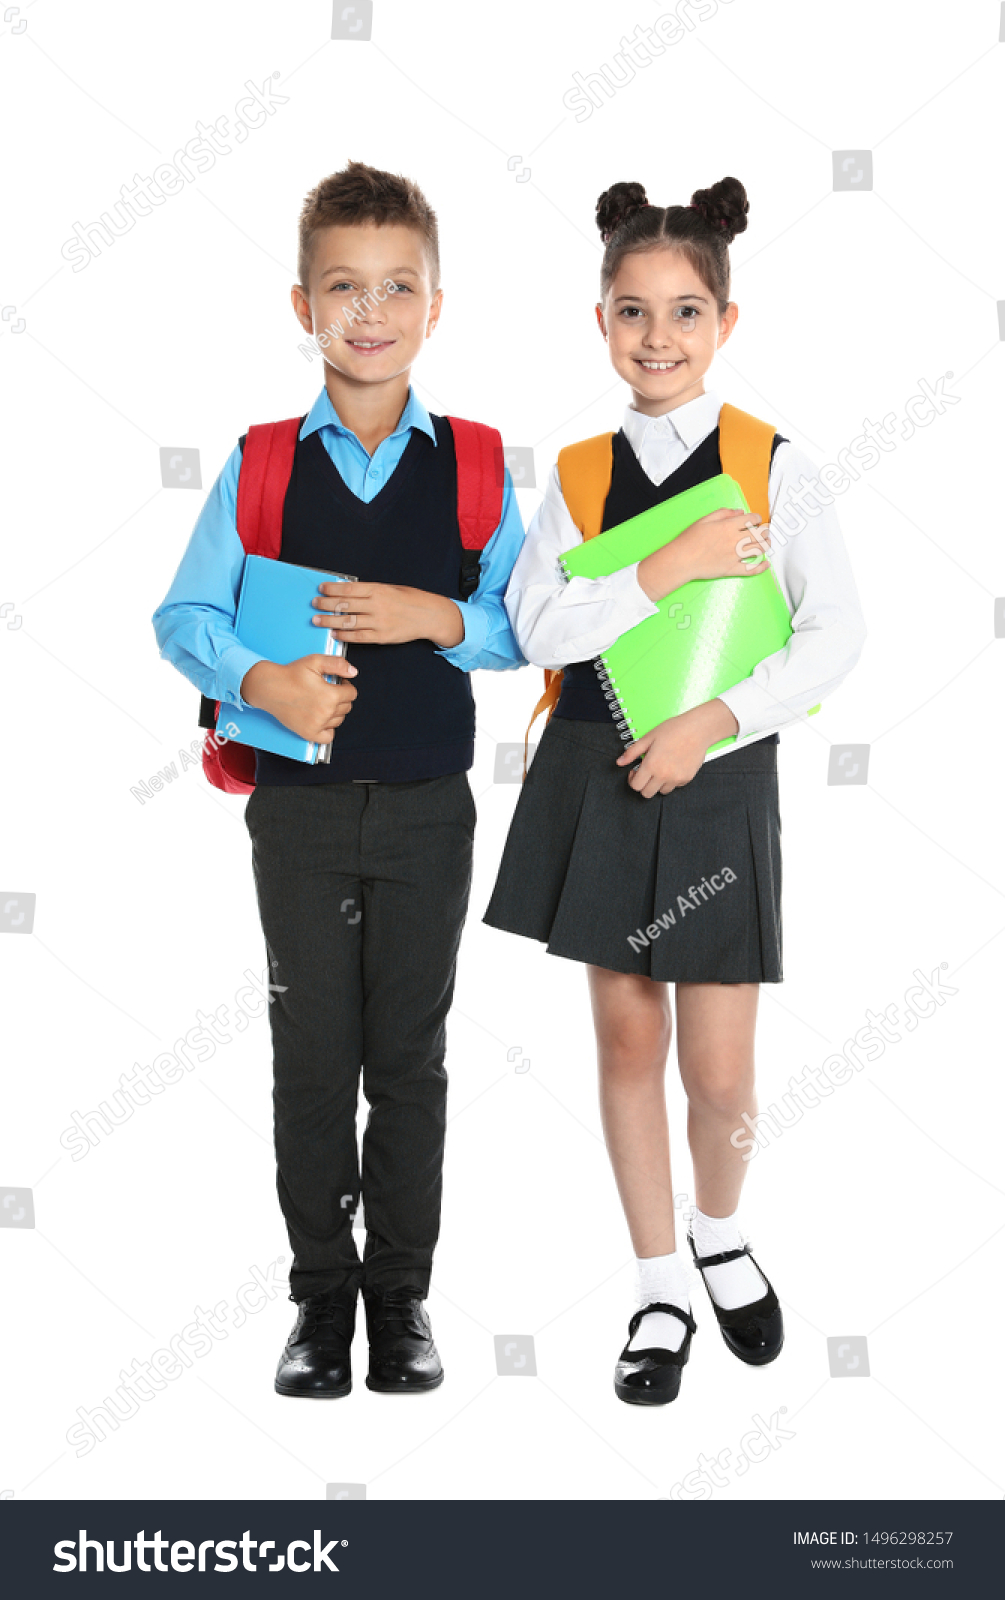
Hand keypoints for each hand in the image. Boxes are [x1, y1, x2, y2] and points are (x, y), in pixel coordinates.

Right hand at [240, 655, 356, 745]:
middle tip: (329, 690)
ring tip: (323, 702)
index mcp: (330, 696)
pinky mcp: (308, 734)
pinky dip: (329, 729)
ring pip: (339, 720)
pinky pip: (328, 737)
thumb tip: (353, 672)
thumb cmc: (290, 675)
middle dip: (341, 697)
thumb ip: (337, 664)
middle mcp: (326, 713)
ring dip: (336, 711)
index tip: (338, 683)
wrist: (270, 687)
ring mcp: (317, 725)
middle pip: (347, 707)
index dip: (346, 685)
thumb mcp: (315, 661)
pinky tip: (322, 719)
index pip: (352, 693)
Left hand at [311, 582, 463, 647]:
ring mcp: (378, 622)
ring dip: (329, 620)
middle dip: (326, 604)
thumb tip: (348, 592)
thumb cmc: (411, 599)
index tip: (321, 588)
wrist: (429, 616)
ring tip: (317, 620)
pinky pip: (358, 637)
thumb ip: (370, 591)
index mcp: (378, 590)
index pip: (349, 589)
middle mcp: (376, 605)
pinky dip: (344, 635)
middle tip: (314, 604)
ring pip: (347, 621)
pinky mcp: (381, 636)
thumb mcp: (390, 588)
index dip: (332, 589)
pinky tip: (334, 632)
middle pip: (344, 605)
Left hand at [616, 699, 738, 798]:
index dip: (632, 780)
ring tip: (661, 768)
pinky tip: (673, 766)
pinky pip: (675, 786)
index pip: (636, 786)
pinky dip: (671, 780)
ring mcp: (676, 779)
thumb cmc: (674, 730)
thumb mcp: (648, 738)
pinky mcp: (687, 779)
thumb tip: (620, 762)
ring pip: (661, 791)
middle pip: (647, 793)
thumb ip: (632, 752)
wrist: (697, 729)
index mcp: (651, 765)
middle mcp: (664, 775)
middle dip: (643, 785)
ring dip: (658, 783)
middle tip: (646, 772)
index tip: (635, 771)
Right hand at [637, 509, 770, 602]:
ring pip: (758, 550)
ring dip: (765, 546)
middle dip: (765, 532)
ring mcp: (734, 556)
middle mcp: (735, 541)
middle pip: (759, 535)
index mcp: (728, 526)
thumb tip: (739, 512)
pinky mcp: (732, 570)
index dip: (757, 519)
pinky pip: (751, 570)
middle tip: (765, 532)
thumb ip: (724, 513)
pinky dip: (761, 567)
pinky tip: (766, 564)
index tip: (757, 520)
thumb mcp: (705, 519)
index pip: (752, 520)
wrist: (682, 560)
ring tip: (766, 544)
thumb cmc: (689, 539)